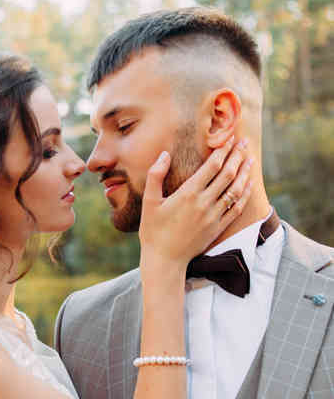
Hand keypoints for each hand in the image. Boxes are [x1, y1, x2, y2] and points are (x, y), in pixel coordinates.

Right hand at [139, 136, 251, 269]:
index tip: (229, 139)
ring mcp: (214, 216)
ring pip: (235, 189)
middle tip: (243, 142)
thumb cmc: (153, 231)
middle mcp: (204, 203)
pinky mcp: (218, 228)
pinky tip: (248, 184)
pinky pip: (237, 208)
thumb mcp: (149, 202)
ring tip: (250, 158)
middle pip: (227, 174)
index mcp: (188, 194)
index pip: (212, 166)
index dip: (223, 150)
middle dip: (237, 156)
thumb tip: (164, 155)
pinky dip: (245, 194)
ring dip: (244, 172)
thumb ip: (155, 176)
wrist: (164, 260)